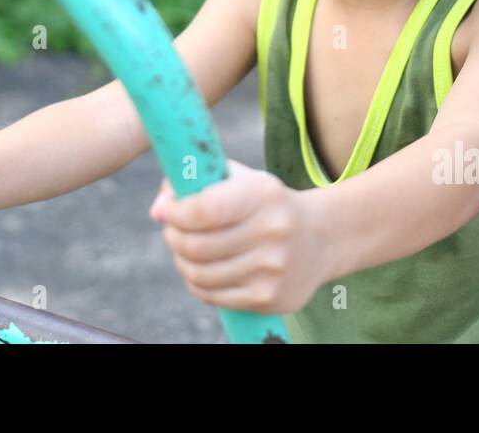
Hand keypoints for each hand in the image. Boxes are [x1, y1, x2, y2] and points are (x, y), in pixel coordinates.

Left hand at [148, 158, 329, 314]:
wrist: (321, 237)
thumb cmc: (266, 204)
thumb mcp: (240, 180)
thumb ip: (196, 184)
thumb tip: (157, 210)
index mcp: (263, 195)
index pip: (205, 209)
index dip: (175, 212)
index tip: (167, 211)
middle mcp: (272, 232)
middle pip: (197, 246)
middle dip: (173, 237)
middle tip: (171, 230)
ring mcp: (272, 269)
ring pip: (200, 274)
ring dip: (182, 262)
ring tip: (185, 250)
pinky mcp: (270, 298)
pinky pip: (214, 297)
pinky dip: (197, 284)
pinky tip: (201, 270)